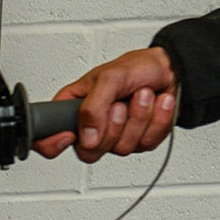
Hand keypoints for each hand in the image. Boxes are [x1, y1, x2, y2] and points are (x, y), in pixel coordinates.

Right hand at [32, 45, 178, 161]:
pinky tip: (157, 104)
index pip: (45, 139)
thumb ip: (92, 108)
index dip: (52, 144)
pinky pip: (146, 144)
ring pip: (121, 148)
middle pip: (89, 152)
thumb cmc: (138, 67)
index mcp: (71, 109)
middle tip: (119, 105)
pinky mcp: (138, 140)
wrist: (173, 69)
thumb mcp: (109, 78)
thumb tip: (86, 138)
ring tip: (143, 96)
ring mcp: (114, 136)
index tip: (71, 135)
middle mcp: (90, 127)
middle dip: (113, 127)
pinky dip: (157, 121)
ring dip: (139, 118)